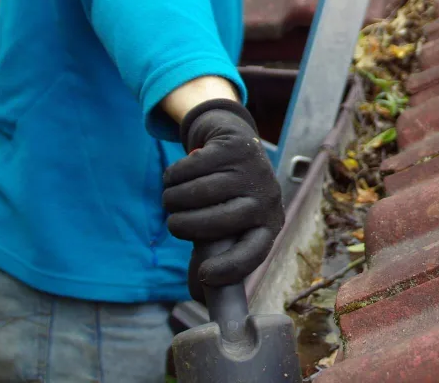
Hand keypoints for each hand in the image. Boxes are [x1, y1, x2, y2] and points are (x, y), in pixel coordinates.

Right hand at [162, 100, 282, 302]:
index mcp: (268, 225)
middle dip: (184, 226)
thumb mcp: (227, 224)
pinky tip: (174, 178)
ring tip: (170, 200)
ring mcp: (251, 170)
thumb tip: (197, 296)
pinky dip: (172, 176)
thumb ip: (212, 254)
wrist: (234, 142)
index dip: (231, 267)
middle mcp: (266, 198)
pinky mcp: (233, 147)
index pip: (254, 252)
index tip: (205, 275)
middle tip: (173, 225)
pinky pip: (188, 168)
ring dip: (172, 200)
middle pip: (217, 222)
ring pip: (197, 193)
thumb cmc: (227, 195)